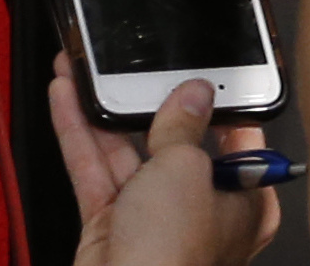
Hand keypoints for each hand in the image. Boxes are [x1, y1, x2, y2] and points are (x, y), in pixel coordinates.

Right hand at [50, 64, 278, 265]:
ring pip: (127, 153)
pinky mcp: (113, 229)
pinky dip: (79, 136)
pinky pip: (96, 173)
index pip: (237, 137)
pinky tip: (66, 99)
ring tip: (85, 70)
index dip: (216, 100)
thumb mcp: (186, 171)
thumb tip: (193, 94)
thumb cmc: (172, 257)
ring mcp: (154, 220)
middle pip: (175, 142)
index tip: (197, 67)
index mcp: (243, 201)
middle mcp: (199, 211)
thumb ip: (184, 125)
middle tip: (133, 62)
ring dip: (103, 111)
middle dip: (147, 100)